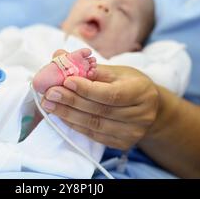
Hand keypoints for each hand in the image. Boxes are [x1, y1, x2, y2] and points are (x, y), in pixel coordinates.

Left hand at [41, 65, 159, 149]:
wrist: (150, 109)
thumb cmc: (130, 83)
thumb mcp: (117, 71)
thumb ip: (89, 67)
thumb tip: (59, 56)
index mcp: (141, 92)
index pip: (111, 94)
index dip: (87, 89)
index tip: (65, 80)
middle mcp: (140, 115)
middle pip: (100, 110)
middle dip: (71, 101)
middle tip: (50, 93)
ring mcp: (132, 133)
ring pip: (95, 125)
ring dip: (68, 114)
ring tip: (49, 104)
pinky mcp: (122, 144)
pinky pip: (94, 135)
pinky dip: (75, 124)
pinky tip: (61, 115)